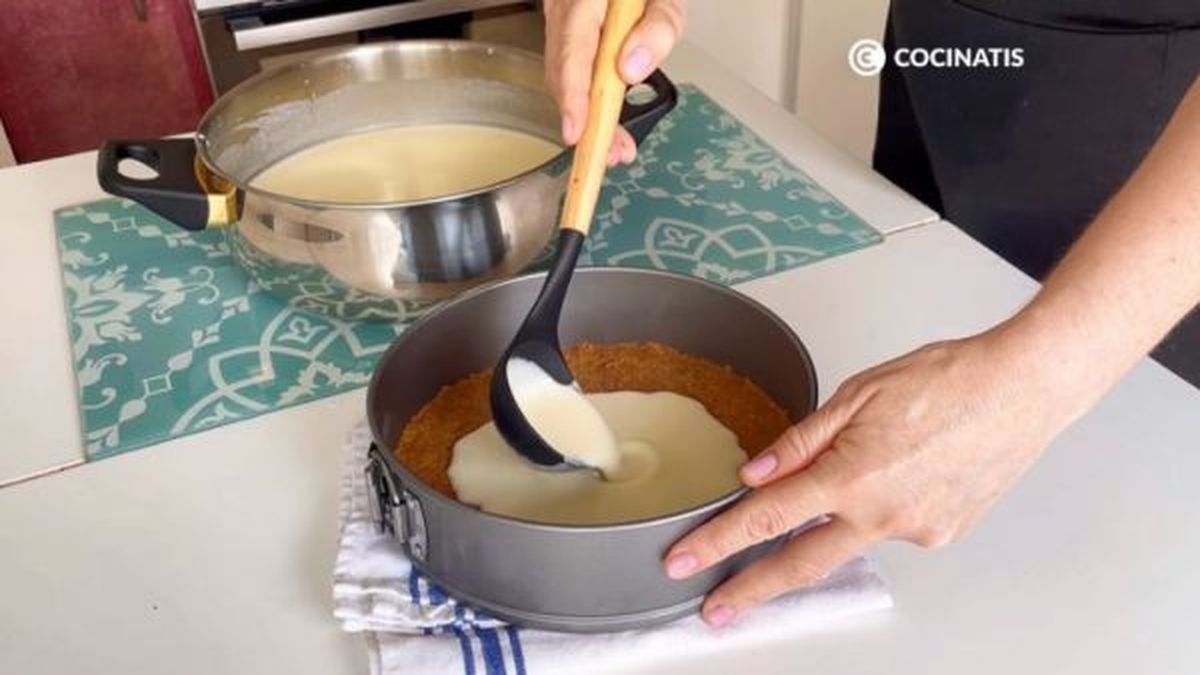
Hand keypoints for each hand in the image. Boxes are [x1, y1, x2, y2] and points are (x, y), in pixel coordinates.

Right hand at [543, 0, 684, 164]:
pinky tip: (606, 121)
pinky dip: (586, 100)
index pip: (574, 51)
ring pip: (562, 78)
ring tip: (616, 145)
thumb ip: (656, 29)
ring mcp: (558, 20)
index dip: (573, 96)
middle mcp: (562, 8)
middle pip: (563, 73)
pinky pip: (568, 71)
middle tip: (613, 152)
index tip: (576, 132)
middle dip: (585, 120)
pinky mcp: (563, 34)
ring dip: (587, 117)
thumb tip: (631, 70)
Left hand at [663, 331, 1091, 626]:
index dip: (719, 543)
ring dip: (835, 525)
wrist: (1023, 389)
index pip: (766, 519)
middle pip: (800, 564)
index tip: (686, 561)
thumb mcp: (857, 395)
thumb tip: (756, 474)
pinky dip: (883, 508)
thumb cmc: (947, 379)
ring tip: (873, 466)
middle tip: (716, 608)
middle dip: (753, 589)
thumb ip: (801, 441)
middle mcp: (883, 514)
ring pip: (852, 540)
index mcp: (852, 476)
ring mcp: (917, 531)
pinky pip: (893, 529)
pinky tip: (904, 472)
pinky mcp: (943, 534)